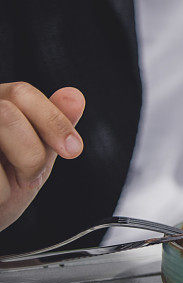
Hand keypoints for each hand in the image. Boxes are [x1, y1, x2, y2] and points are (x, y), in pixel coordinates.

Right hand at [0, 83, 84, 230]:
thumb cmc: (1, 185)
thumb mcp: (34, 155)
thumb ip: (53, 127)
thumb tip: (75, 95)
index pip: (22, 93)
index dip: (52, 120)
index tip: (74, 150)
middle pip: (7, 114)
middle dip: (31, 153)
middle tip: (30, 177)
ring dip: (8, 178)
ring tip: (2, 189)